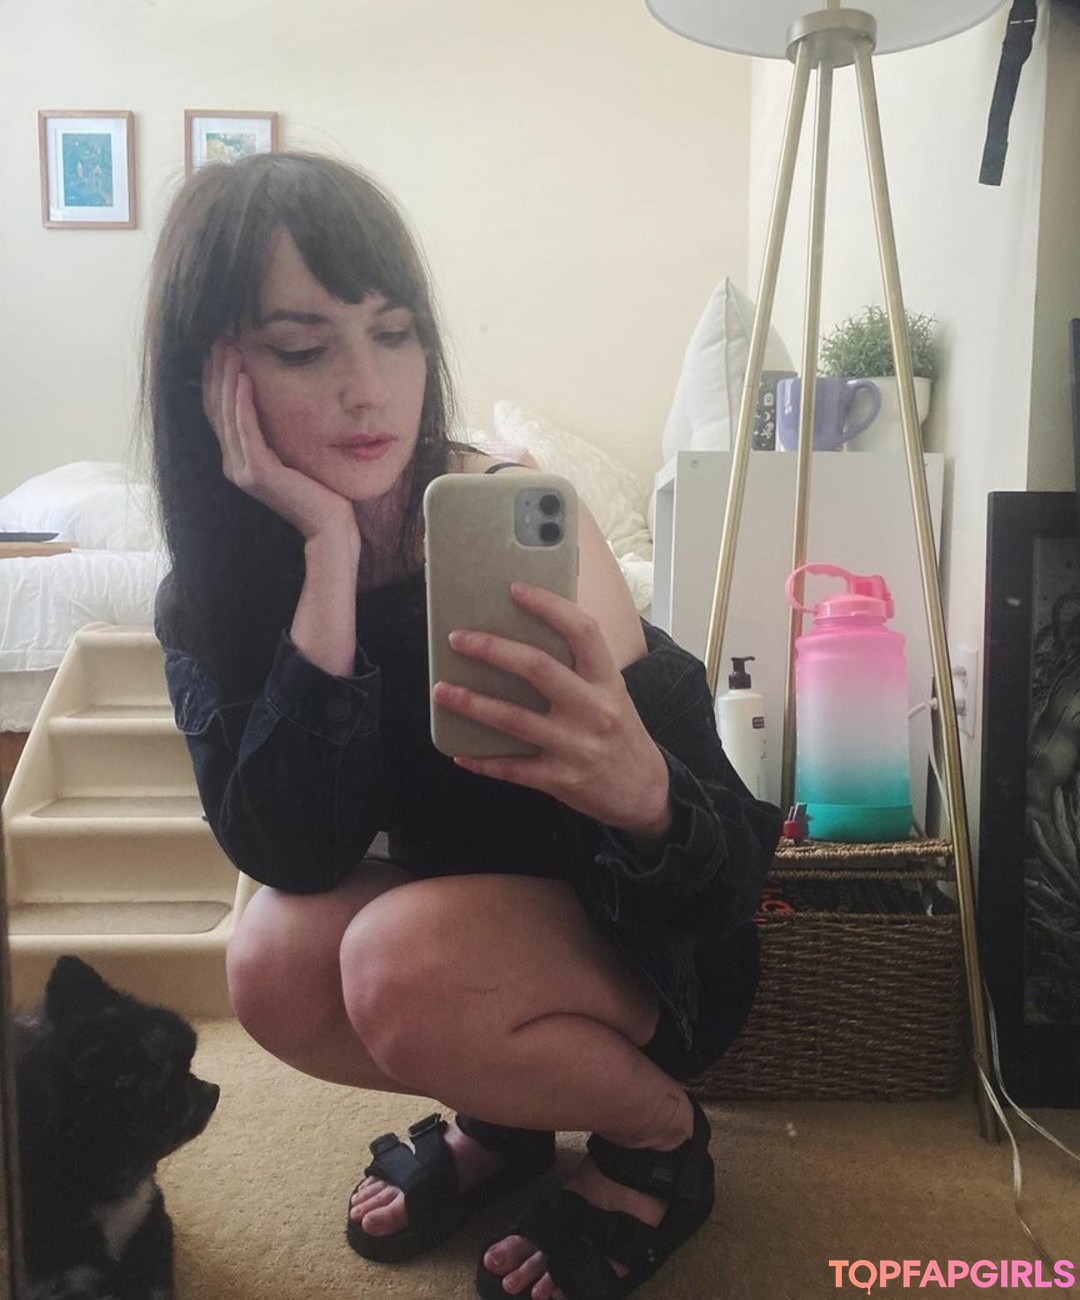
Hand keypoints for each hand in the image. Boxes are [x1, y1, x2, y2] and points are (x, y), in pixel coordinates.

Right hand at [202, 341, 356, 543]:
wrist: (331, 526)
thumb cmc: (321, 490)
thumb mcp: (295, 453)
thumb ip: (280, 434)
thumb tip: (279, 401)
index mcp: (240, 460)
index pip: (221, 412)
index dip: (216, 379)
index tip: (220, 347)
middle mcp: (235, 464)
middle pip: (217, 408)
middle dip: (216, 371)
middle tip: (219, 338)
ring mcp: (243, 470)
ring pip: (227, 415)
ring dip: (226, 379)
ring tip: (229, 349)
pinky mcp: (259, 473)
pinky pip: (245, 431)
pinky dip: (243, 403)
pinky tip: (245, 378)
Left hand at [432, 583, 672, 837]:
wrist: (644, 792)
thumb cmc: (619, 732)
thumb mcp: (612, 693)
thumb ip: (578, 668)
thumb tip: (524, 634)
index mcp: (607, 681)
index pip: (582, 631)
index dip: (549, 606)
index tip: (515, 589)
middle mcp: (594, 710)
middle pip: (538, 669)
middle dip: (492, 650)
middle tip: (457, 638)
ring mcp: (576, 747)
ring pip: (514, 719)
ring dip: (472, 703)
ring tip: (441, 689)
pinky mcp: (560, 780)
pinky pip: (511, 768)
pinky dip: (481, 760)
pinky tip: (457, 751)